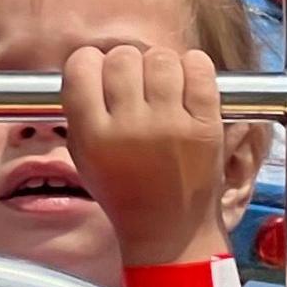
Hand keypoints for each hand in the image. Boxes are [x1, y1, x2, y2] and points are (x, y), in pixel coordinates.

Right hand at [62, 44, 228, 265]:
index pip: (82, 65)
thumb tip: (93, 61)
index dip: (90, 63)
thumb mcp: (84, 157)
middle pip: (123, 57)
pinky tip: (187, 82)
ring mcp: (171, 125)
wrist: (170, 228)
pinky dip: (194, 66)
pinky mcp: (205, 124)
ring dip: (161, 65)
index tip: (99, 72)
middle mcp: (130, 128)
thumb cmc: (125, 189)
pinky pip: (199, 67)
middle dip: (128, 64)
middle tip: (135, 83)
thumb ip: (81, 109)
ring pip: (161, 58)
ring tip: (162, 86)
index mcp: (93, 136)